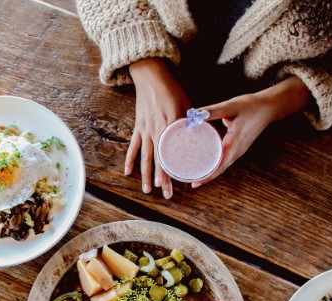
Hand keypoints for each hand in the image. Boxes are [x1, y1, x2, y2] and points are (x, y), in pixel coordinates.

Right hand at [127, 58, 190, 198]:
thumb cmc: (171, 88)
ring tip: (148, 190)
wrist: (150, 75)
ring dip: (146, 175)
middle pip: (158, 160)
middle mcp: (156, 130)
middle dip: (161, 178)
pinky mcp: (138, 127)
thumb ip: (193, 119)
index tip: (173, 183)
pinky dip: (129, 160)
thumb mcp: (186, 102)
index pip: (170, 153)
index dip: (170, 170)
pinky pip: (133, 146)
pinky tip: (128, 172)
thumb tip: (204, 132)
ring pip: (145, 157)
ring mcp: (145, 130)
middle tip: (166, 194)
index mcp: (170, 124)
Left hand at [190, 94, 275, 186]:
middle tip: (191, 182)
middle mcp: (237, 151)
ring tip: (196, 175)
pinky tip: (208, 161)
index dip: (207, 176)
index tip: (194, 183)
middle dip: (206, 177)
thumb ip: (212, 111)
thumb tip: (194, 114)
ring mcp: (239, 150)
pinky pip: (226, 159)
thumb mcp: (231, 106)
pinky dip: (216, 164)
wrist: (270, 107)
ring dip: (211, 172)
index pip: (219, 166)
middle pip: (220, 170)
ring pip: (223, 166)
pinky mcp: (239, 146)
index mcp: (234, 144)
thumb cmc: (252, 106)